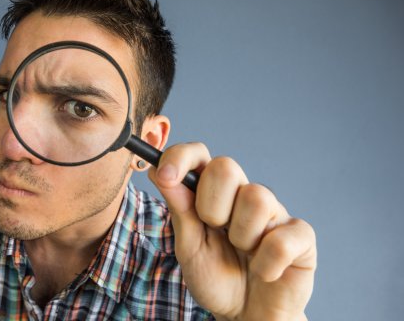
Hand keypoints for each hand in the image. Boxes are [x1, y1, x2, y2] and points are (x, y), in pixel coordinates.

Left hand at [148, 143, 315, 320]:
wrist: (246, 315)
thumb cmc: (217, 278)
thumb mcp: (189, 247)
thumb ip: (179, 210)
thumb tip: (160, 172)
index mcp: (213, 192)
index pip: (199, 155)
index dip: (181, 157)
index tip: (165, 175)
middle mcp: (244, 195)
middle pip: (225, 166)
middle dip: (210, 205)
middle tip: (215, 231)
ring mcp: (274, 212)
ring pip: (256, 197)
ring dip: (240, 236)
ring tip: (243, 253)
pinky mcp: (301, 236)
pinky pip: (281, 239)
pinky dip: (267, 263)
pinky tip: (264, 272)